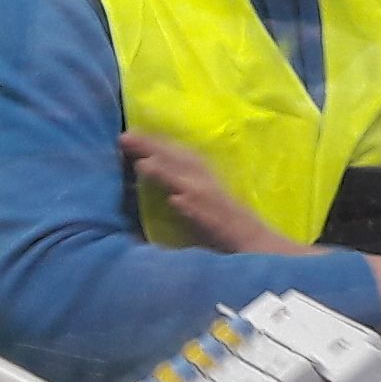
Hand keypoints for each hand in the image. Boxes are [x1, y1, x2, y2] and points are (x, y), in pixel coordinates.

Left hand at [124, 133, 302, 255]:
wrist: (255, 246)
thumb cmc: (223, 227)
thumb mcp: (200, 200)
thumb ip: (181, 190)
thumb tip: (156, 186)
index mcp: (203, 176)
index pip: (178, 154)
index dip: (157, 143)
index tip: (133, 134)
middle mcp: (206, 182)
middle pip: (178, 159)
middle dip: (152, 147)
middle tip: (125, 137)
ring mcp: (211, 200)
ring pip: (187, 180)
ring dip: (165, 169)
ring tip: (140, 162)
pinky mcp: (216, 220)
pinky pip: (201, 210)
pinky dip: (188, 203)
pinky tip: (174, 199)